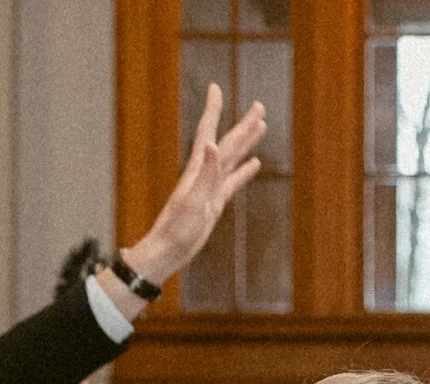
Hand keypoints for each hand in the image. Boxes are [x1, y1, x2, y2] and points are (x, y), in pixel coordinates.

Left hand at [124, 83, 268, 281]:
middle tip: (260, 106)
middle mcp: (205, 173)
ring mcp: (211, 187)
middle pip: (229, 142)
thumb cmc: (177, 229)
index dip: (213, 110)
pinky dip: (244, 171)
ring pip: (234, 159)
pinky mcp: (215, 202)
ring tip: (261, 127)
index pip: (208, 132)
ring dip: (247, 143)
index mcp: (199, 169)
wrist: (168, 250)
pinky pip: (233, 181)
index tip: (216, 88)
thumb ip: (205, 174)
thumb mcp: (193, 201)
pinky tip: (254, 165)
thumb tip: (213, 145)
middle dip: (243, 124)